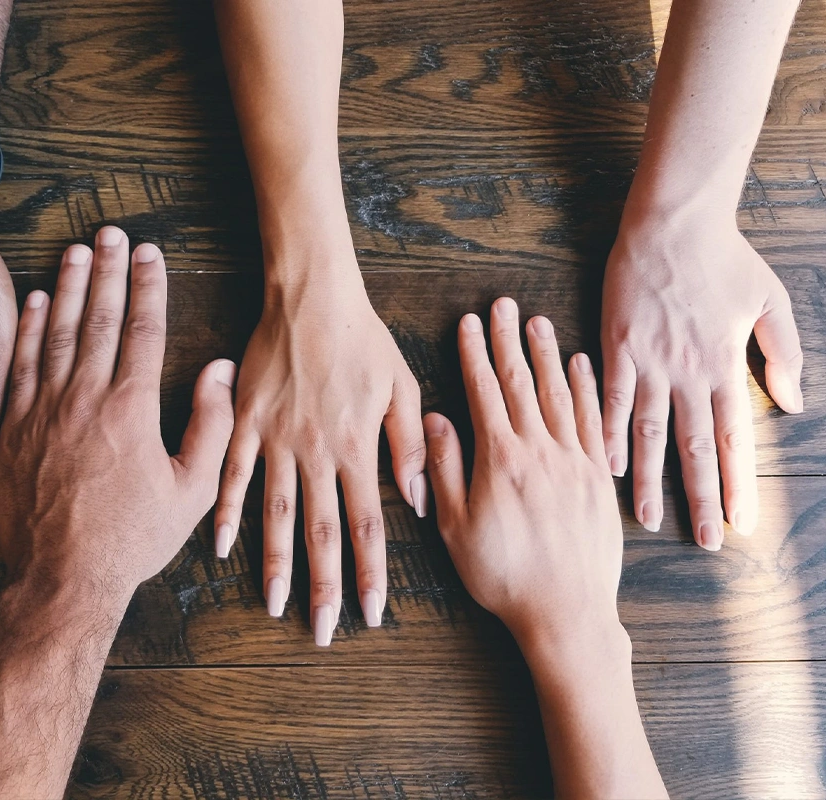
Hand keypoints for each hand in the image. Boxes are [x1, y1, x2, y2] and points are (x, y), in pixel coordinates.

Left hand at [0, 229, 235, 595]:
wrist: (61, 578)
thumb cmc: (131, 539)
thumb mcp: (192, 490)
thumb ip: (211, 425)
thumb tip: (218, 370)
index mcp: (131, 409)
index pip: (142, 330)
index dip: (148, 286)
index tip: (151, 253)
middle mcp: (84, 398)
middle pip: (98, 319)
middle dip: (108, 271)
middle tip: (112, 233)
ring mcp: (42, 410)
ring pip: (56, 332)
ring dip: (68, 287)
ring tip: (76, 250)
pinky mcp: (11, 428)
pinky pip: (20, 365)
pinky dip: (28, 329)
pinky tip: (36, 301)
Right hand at [214, 255, 425, 645]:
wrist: (311, 296)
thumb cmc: (363, 339)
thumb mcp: (402, 386)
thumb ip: (408, 446)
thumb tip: (418, 501)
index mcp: (357, 447)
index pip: (367, 525)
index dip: (370, 573)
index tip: (371, 613)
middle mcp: (316, 452)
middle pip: (321, 532)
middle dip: (324, 586)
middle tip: (323, 631)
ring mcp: (276, 439)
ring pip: (275, 513)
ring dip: (275, 563)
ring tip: (275, 604)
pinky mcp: (246, 422)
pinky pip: (233, 474)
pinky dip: (226, 512)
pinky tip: (221, 546)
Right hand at [424, 298, 621, 652]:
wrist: (567, 613)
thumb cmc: (503, 576)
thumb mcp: (455, 527)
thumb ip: (444, 469)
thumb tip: (435, 419)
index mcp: (501, 459)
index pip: (485, 392)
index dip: (474, 354)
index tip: (469, 322)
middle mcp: (540, 450)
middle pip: (522, 383)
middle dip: (509, 340)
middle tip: (503, 304)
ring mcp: (575, 462)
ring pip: (559, 394)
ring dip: (547, 355)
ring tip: (538, 322)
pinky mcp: (598, 478)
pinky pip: (594, 421)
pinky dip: (586, 389)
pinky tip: (581, 366)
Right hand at [601, 211, 802, 549]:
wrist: (672, 223)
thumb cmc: (723, 258)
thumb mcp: (771, 301)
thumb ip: (782, 354)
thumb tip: (791, 404)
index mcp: (725, 365)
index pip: (733, 437)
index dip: (738, 483)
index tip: (741, 522)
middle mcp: (688, 373)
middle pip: (693, 446)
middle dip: (700, 497)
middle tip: (703, 540)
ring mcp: (649, 362)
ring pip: (649, 432)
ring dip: (649, 479)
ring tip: (646, 519)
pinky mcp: (617, 347)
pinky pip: (610, 399)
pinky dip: (608, 434)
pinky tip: (606, 465)